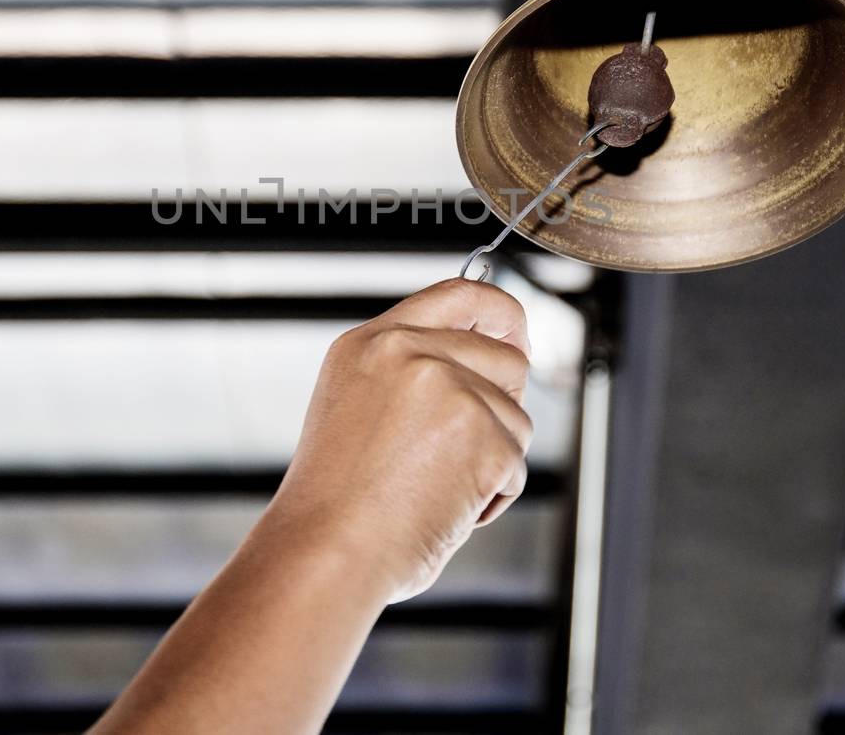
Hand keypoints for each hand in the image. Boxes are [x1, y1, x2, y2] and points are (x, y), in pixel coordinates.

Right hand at [265, 278, 532, 602]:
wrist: (327, 550)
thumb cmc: (337, 503)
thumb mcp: (357, 408)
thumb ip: (409, 375)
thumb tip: (481, 369)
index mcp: (370, 343)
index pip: (459, 295)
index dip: (502, 314)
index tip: (516, 337)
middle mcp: (408, 352)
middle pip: (508, 359)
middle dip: (503, 407)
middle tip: (466, 450)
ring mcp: (448, 387)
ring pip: (517, 418)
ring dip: (492, 461)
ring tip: (433, 490)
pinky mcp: (482, 431)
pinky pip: (515, 465)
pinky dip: (492, 497)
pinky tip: (443, 508)